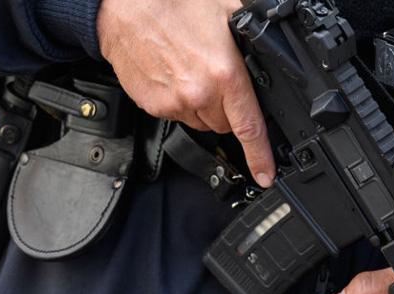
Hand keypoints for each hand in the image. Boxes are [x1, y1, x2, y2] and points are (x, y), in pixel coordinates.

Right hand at [97, 0, 274, 186]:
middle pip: (224, 126)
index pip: (249, 128)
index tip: (265, 175)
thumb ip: (250, 41)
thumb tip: (268, 54)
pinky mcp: (153, 106)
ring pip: (200, 122)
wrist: (126, 7)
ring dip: (201, 106)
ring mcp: (174, 103)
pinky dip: (179, 102)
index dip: (261, 157)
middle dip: (225, 110)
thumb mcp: (226, 13)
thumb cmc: (173, 4)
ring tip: (190, 72)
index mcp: (224, 74)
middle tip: (216, 79)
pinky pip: (176, 115)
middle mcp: (199, 94)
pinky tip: (173, 75)